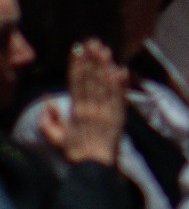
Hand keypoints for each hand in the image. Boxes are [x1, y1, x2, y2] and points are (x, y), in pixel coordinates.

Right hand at [37, 40, 125, 165]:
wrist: (94, 167)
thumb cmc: (75, 152)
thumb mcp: (55, 138)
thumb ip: (48, 120)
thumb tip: (48, 100)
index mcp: (75, 111)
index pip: (75, 83)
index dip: (76, 65)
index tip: (77, 49)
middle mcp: (91, 108)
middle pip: (91, 79)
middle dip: (91, 59)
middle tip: (92, 41)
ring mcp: (106, 111)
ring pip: (105, 84)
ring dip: (105, 65)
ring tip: (105, 49)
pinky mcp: (119, 116)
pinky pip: (120, 96)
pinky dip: (121, 83)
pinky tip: (121, 69)